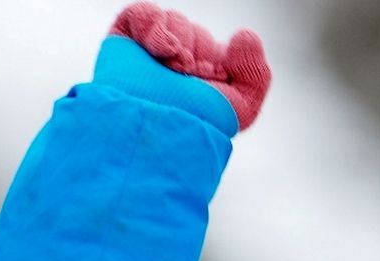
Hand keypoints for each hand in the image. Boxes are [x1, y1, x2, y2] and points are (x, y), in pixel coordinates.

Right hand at [109, 2, 270, 129]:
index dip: (218, 60)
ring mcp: (151, 53)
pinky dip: (154, 24)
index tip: (213, 78)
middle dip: (198, 52)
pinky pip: (142, 14)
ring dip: (180, 40)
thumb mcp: (242, 107)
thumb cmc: (196, 126)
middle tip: (189, 76)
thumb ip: (255, 72)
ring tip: (175, 66)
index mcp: (204, 77)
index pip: (218, 49)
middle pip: (197, 33)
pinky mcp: (124, 42)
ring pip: (174, 21)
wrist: (155, 128)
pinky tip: (164, 48)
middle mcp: (178, 64)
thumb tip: (245, 35)